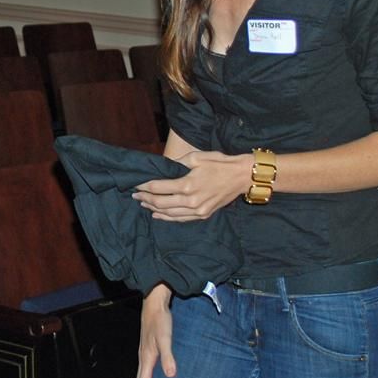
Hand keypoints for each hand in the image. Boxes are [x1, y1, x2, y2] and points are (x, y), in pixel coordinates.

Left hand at [133, 150, 249, 220]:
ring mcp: (198, 210)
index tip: (135, 184)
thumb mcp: (196, 157)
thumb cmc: (219, 164)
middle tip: (135, 195)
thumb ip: (177, 164)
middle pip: (160, 203)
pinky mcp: (204, 214)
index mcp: (187, 184)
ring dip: (154, 209)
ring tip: (143, 203)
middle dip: (145, 199)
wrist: (241, 176)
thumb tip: (162, 169)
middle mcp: (191, 201)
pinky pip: (181, 219)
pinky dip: (167, 218)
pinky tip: (158, 215)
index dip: (144, 186)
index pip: (158, 188)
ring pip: (169, 214)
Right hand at [135, 284, 174, 377]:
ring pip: (142, 376)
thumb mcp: (165, 338)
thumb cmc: (160, 320)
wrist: (154, 303)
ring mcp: (145, 353)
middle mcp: (143, 357)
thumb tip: (170, 375)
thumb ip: (168, 356)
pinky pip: (146, 369)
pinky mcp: (149, 348)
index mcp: (146, 358)